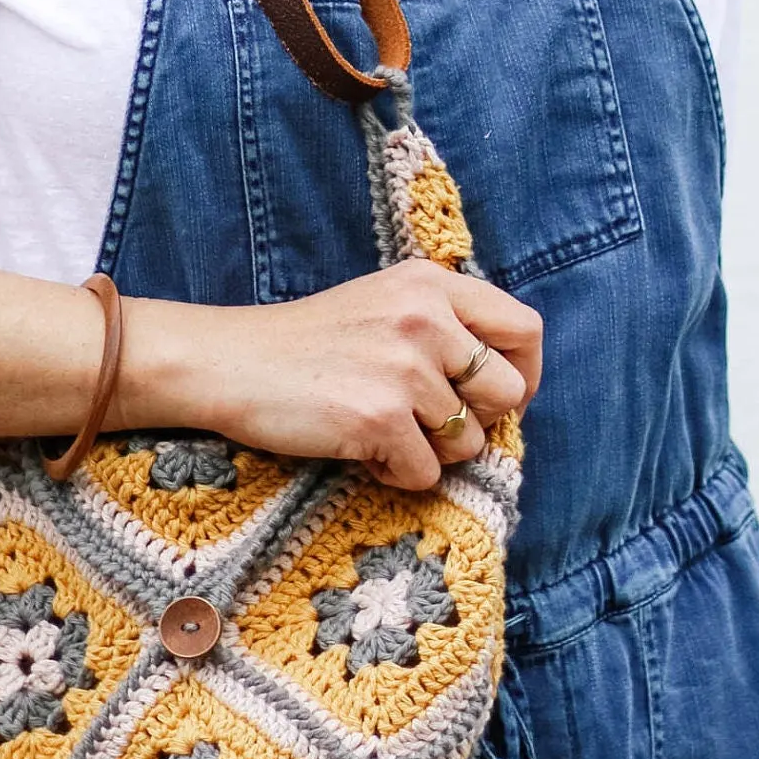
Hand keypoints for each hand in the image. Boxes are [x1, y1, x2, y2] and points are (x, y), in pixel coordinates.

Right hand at [126, 260, 541, 494]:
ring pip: (467, 442)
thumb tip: (510, 386)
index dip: (525, 374)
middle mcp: (425, 318)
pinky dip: (397, 475)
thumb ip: (446, 325)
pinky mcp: (378, 417)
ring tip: (383, 432)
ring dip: (429, 451)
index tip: (499, 401)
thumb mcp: (387, 303)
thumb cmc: (313, 343)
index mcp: (431, 283)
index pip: (524, 328)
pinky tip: (362, 451)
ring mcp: (403, 368)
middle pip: (508, 393)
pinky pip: (426, 473)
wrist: (233, 363)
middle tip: (433, 426)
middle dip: (477, 422)